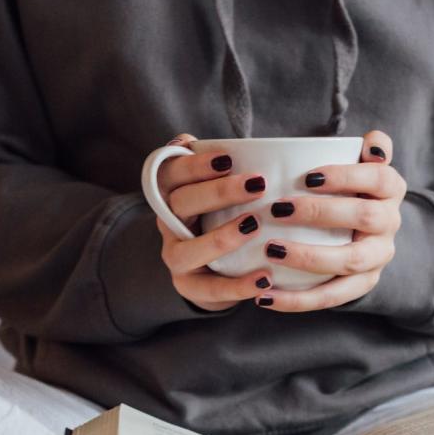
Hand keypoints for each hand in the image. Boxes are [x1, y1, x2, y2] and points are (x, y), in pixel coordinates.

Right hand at [154, 133, 273, 311]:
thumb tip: (222, 144)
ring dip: (221, 238)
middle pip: (180, 204)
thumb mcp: (221, 192)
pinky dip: (238, 286)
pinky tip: (265, 279)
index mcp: (172, 194)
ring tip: (255, 226)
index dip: (195, 165)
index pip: (172, 174)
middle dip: (218, 192)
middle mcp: (168, 225)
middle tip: (257, 184)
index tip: (228, 159)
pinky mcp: (189, 288)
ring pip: (187, 250)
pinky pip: (210, 290)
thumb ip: (221, 168)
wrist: (215, 271)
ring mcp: (175, 258)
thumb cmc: (223, 218)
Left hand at [254, 130, 404, 312]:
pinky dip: (297, 300)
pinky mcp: (361, 286)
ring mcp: (377, 259)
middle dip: (319, 212)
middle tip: (277, 209)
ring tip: (271, 251)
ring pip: (349, 261)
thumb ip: (369, 149)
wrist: (366, 232)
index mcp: (390, 190)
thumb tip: (373, 143)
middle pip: (364, 217)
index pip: (378, 179)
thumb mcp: (360, 165)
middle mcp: (390, 224)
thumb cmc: (349, 190)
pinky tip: (265, 297)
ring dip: (308, 257)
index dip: (345, 176)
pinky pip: (330, 297)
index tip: (307, 177)